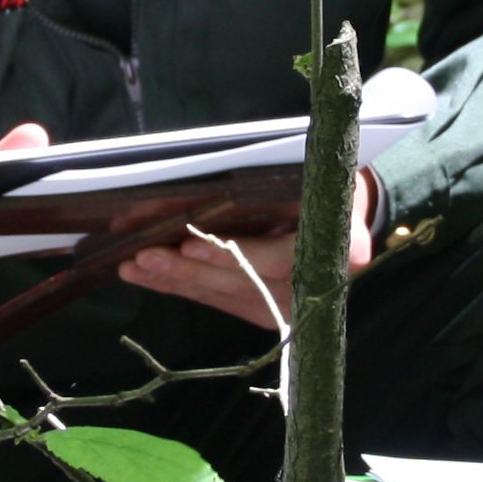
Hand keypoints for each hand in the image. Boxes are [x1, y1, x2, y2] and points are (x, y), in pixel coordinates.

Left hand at [121, 169, 378, 326]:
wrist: (349, 214)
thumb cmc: (331, 183)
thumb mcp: (322, 172)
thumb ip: (284, 177)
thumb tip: (214, 170)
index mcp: (343, 247)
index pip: (283, 257)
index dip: (236, 253)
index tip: (190, 243)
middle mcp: (318, 285)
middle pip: (245, 283)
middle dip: (189, 269)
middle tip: (145, 254)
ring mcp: (291, 305)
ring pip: (224, 295)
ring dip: (175, 279)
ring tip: (133, 265)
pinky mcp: (266, 311)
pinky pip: (217, 300)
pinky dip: (179, 286)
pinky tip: (143, 276)